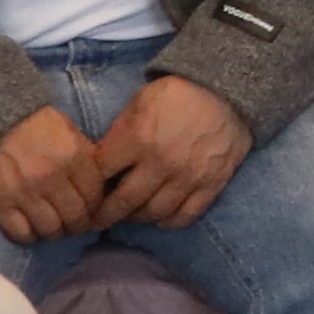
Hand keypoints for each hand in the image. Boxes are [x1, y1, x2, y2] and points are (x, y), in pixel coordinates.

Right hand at [0, 104, 98, 244]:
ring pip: (50, 230)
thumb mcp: (68, 130)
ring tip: (50, 227)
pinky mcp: (0, 202)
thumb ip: (84, 157)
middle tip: (71, 225)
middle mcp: (52, 178)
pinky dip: (28, 236)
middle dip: (76, 225)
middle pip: (75, 218)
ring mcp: (25, 192)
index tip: (89, 211)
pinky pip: (21, 234)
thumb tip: (99, 186)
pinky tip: (29, 228)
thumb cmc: (31, 121)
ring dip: (53, 232)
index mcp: (74, 157)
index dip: (94, 208)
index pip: (95, 197)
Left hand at [94, 72, 251, 230]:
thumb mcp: (139, 101)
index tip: (85, 190)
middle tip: (96, 219)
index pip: (101, 173)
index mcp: (138, 139)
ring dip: (135, 218)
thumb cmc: (178, 93)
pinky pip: (184, 216)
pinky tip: (160, 216)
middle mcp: (160, 164)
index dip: (88, 184)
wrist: (228, 91)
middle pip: (122, 203)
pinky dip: (168, 222)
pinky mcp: (210, 186)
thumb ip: (119, 132)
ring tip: (129, 214)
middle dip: (104, 214)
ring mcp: (187, 178)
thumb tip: (103, 162)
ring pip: (152, 214)